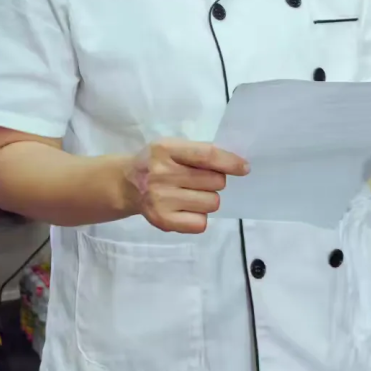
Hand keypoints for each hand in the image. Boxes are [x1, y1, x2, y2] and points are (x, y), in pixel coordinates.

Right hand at [127, 139, 249, 233]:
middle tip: (196, 180)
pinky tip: (184, 209)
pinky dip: (198, 217)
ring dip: (207, 199)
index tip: (244, 168)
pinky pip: (201, 223)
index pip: (206, 155)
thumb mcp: (171, 147)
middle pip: (215, 181)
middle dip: (214, 181)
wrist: (126, 184)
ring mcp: (161, 199)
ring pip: (212, 203)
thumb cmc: (156, 162)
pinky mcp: (163, 221)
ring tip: (189, 194)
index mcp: (165, 149)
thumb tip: (238, 166)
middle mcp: (161, 174)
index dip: (230, 162)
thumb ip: (199, 153)